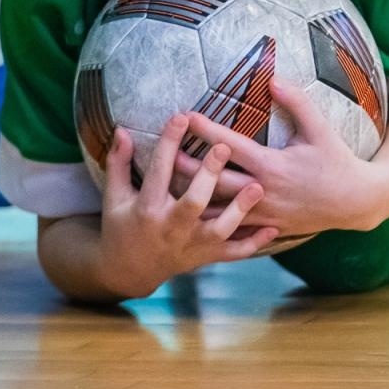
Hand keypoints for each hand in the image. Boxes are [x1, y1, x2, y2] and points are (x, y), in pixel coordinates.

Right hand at [96, 116, 279, 296]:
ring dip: (240, 210)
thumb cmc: (121, 227)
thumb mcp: (114, 196)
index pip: (159, 171)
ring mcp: (191, 245)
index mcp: (147, 209)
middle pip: (193, 202)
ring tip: (258, 187)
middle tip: (224, 147)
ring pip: (219, 230)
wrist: (129, 271)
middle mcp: (171, 228)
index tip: (182, 117)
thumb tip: (121, 129)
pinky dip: (254, 242)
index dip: (169, 143)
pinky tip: (274, 227)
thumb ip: (118, 163)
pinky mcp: (206, 257)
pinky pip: (234, 253)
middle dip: (209, 175)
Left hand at [183, 78, 382, 235]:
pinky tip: (188, 215)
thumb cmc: (338, 162)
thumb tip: (273, 79)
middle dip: (185, 166)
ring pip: (218, 207)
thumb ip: (297, 102)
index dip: (206, 129)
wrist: (355, 202)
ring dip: (192, 195)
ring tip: (164, 185)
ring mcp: (262, 212)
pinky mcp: (265, 226)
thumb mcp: (321, 129)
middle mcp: (262, 190)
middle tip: (160, 152)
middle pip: (213, 179)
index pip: (231, 145)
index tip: (186, 115)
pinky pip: (231, 226)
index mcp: (272, 165)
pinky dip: (208, 219)